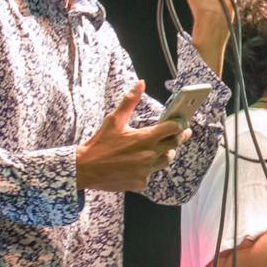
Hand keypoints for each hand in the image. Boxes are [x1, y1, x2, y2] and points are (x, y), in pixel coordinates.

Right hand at [76, 81, 190, 191]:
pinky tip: (141, 162)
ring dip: (166, 152)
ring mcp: (146, 171)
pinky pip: (152, 173)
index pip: (173, 129)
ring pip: (166, 160)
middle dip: (178, 136)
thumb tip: (141, 84)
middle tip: (180, 132)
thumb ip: (130, 101)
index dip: (179, 123)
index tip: (181, 121)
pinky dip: (150, 167)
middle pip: (174, 144)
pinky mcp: (141, 182)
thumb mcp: (114, 120)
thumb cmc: (100, 144)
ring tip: (161, 146)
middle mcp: (149, 155)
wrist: (85, 169)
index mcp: (144, 138)